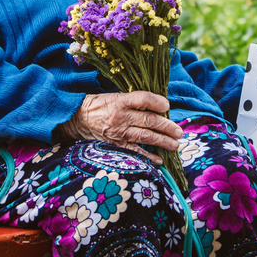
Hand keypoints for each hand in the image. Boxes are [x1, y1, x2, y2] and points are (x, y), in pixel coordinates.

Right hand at [56, 91, 183, 163]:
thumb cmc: (100, 105)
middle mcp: (120, 116)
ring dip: (162, 141)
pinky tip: (159, 160)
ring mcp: (118, 131)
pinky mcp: (115, 144)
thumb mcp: (115, 96)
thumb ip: (135, 101)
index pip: (142, 99)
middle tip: (179, 132)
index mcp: (120, 100)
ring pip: (145, 136)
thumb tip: (159, 107)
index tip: (167, 106)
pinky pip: (134, 152)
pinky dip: (147, 157)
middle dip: (166, 126)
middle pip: (148, 120)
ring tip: (175, 145)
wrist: (78, 119)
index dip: (157, 102)